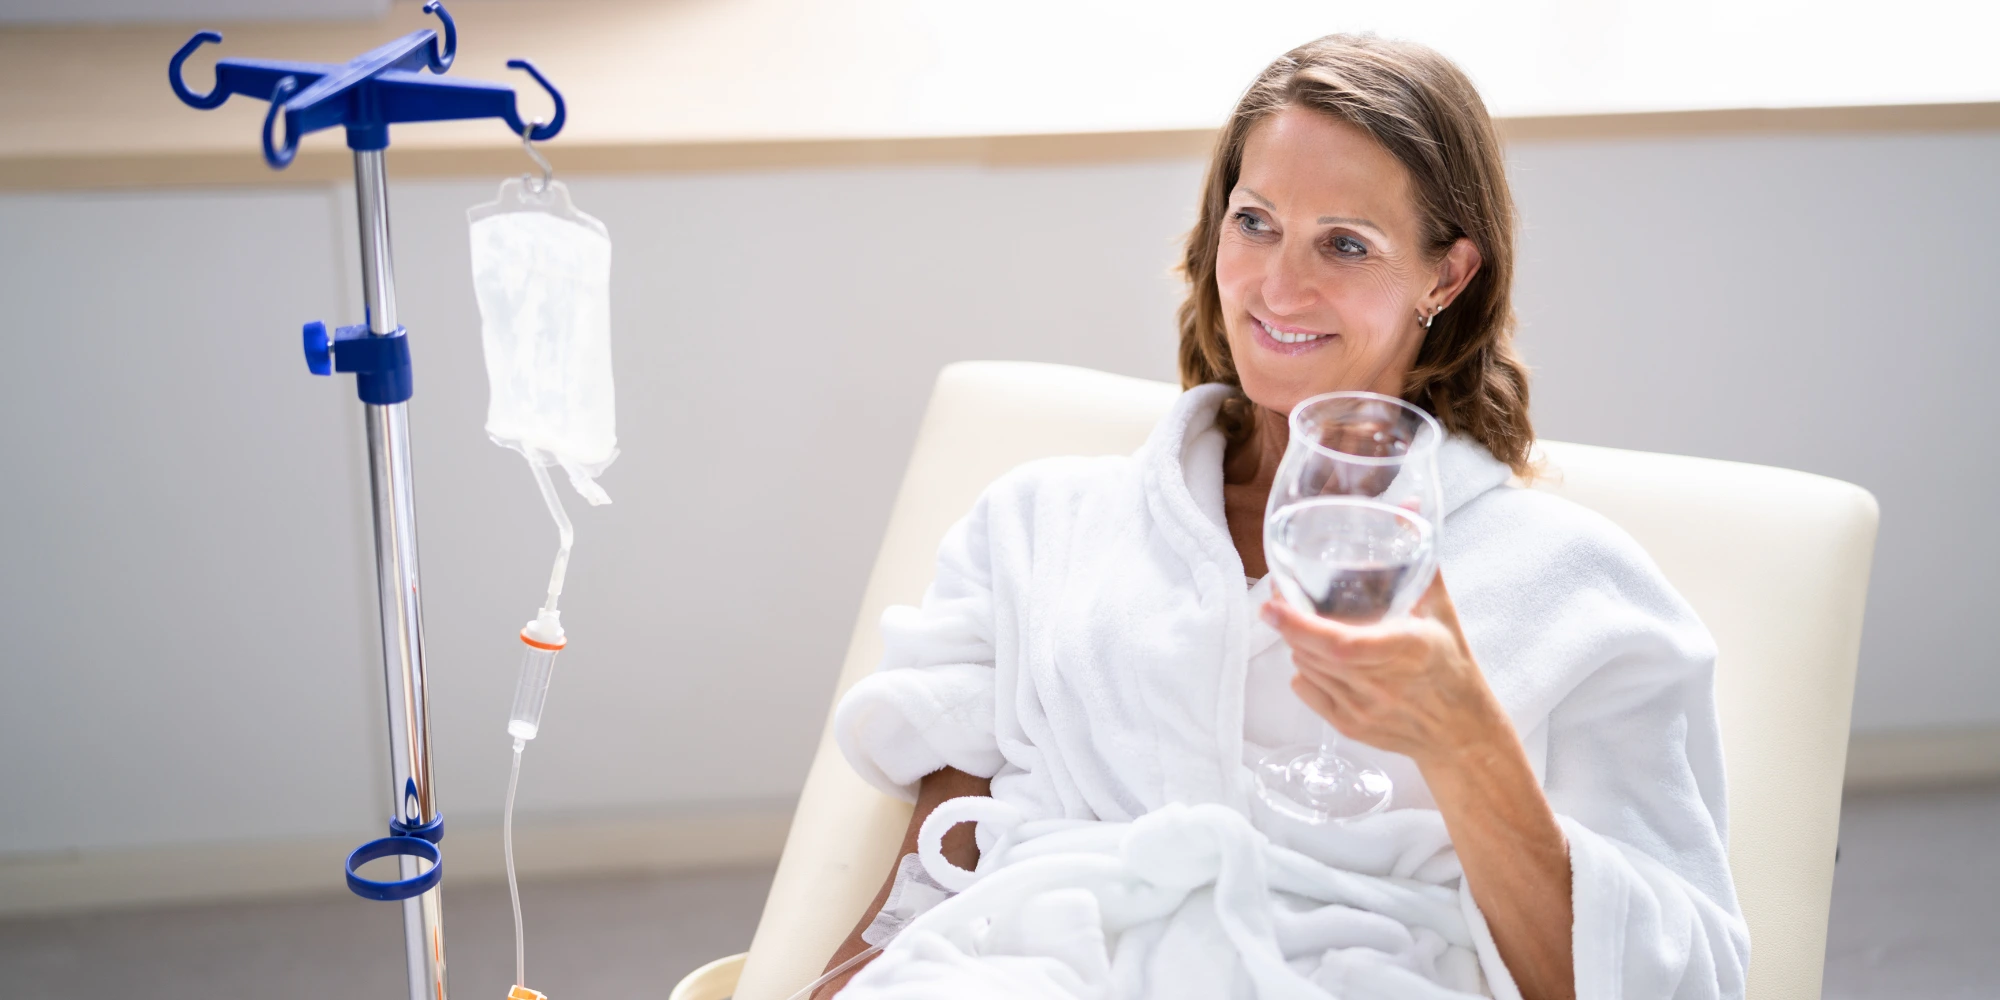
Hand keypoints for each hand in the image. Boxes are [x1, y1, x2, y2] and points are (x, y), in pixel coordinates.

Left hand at [1260, 572, 1508, 769]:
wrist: (1461, 733)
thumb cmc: (1451, 667)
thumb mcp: (1441, 613)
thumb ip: (1421, 561)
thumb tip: (1410, 506)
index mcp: (1405, 651)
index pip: (1340, 644)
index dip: (1300, 626)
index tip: (1272, 605)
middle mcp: (1380, 685)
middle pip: (1312, 652)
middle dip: (1291, 624)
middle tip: (1282, 601)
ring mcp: (1362, 710)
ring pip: (1305, 668)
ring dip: (1300, 645)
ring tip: (1310, 627)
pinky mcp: (1349, 728)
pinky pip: (1306, 691)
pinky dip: (1305, 670)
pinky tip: (1322, 659)